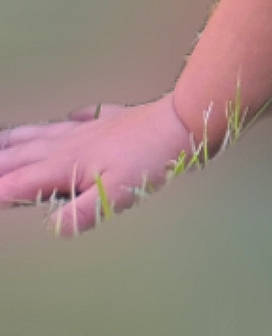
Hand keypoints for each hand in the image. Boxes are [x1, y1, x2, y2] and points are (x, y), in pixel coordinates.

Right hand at [0, 95, 205, 235]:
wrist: (183, 121)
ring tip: (0, 139)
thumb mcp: (116, 194)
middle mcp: (70, 143)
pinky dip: (71, 117)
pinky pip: (84, 116)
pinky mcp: (113, 119)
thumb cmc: (152, 159)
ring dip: (18, 138)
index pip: (19, 183)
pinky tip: (70, 115)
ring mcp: (91, 128)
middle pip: (22, 155)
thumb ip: (81, 212)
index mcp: (65, 165)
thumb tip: (53, 227)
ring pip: (44, 133)